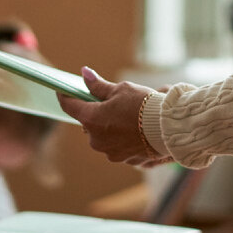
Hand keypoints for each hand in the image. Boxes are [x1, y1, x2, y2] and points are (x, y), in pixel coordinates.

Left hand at [57, 68, 174, 167]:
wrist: (168, 128)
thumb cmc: (144, 105)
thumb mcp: (121, 89)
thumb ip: (99, 85)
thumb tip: (84, 74)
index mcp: (91, 119)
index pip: (69, 106)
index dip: (65, 96)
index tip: (63, 89)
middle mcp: (96, 139)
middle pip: (88, 123)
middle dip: (95, 112)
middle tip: (110, 102)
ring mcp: (110, 152)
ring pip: (103, 136)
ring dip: (109, 127)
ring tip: (127, 117)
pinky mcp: (124, 159)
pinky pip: (117, 146)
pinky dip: (122, 138)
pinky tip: (135, 130)